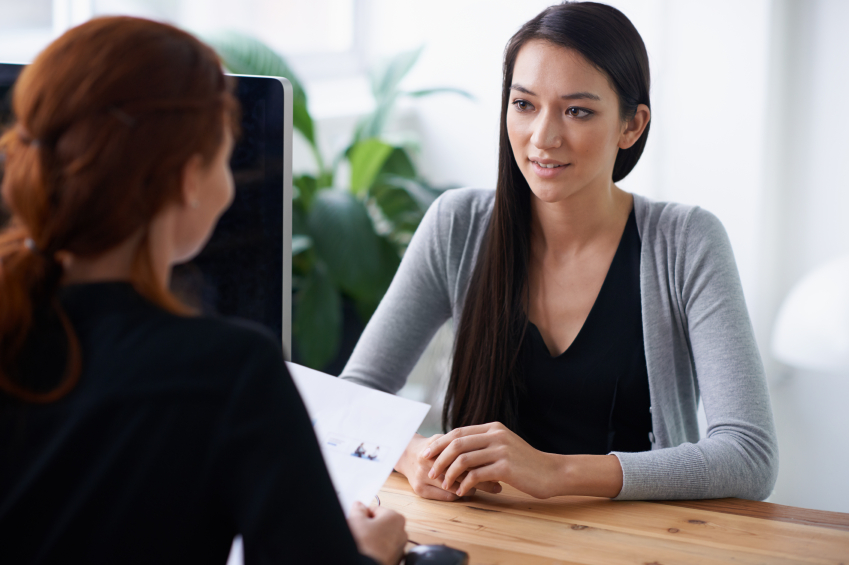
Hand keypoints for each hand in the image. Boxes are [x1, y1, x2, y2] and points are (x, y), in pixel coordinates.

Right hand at [347, 501, 406, 564]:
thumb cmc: (366, 546)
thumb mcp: (356, 521)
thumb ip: (358, 509)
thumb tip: (359, 506)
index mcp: (395, 517)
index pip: (376, 510)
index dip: (364, 515)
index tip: (357, 520)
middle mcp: (402, 531)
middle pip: (381, 523)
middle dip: (369, 527)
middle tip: (359, 533)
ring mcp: (400, 546)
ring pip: (383, 537)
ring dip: (373, 539)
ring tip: (363, 544)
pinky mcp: (396, 558)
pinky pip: (385, 549)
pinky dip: (378, 549)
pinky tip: (369, 551)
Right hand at [395, 433, 501, 500]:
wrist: (406, 453)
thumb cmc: (433, 446)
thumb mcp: (446, 439)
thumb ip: (463, 442)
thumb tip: (490, 448)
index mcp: (437, 448)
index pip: (465, 458)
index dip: (483, 464)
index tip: (498, 468)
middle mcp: (428, 463)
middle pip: (461, 475)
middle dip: (483, 481)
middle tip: (498, 485)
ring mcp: (422, 477)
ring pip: (455, 489)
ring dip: (473, 489)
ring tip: (486, 488)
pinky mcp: (420, 490)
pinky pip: (447, 497)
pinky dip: (461, 495)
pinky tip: (469, 491)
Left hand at [423, 422, 561, 498]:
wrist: (552, 472)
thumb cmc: (526, 463)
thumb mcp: (505, 446)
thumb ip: (485, 444)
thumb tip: (457, 450)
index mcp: (493, 428)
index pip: (458, 432)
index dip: (440, 443)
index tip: (427, 455)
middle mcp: (496, 435)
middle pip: (456, 443)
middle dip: (439, 458)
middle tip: (430, 471)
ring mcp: (501, 450)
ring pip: (463, 459)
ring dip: (449, 473)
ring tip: (444, 484)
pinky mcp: (505, 467)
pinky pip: (476, 475)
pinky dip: (465, 484)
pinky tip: (462, 492)